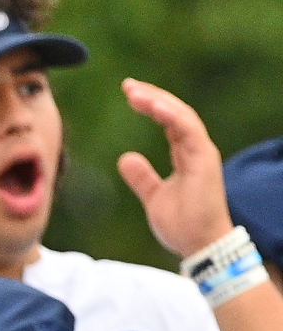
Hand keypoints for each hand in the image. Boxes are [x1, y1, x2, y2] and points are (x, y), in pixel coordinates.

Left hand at [116, 78, 234, 257]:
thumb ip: (142, 177)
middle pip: (175, 113)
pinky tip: (154, 106)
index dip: (151, 105)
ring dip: (159, 101)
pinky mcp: (204, 161)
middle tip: (128, 85)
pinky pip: (189, 131)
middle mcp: (196, 150)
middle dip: (152, 96)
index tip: (130, 94)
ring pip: (182, 116)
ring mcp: (202, 154)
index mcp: (185, 155)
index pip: (169, 121)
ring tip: (135, 92)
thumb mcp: (153, 197)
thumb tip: (125, 158)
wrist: (199, 245)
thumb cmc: (183, 224)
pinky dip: (171, 116)